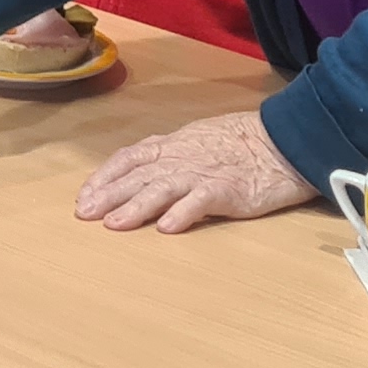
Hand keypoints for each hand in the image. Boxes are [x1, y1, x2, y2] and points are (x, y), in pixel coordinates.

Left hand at [72, 111, 314, 232]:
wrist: (285, 141)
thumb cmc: (243, 142)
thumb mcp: (199, 140)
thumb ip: (171, 155)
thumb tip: (142, 170)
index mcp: (174, 146)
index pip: (130, 158)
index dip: (104, 176)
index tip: (84, 195)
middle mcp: (182, 158)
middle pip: (138, 175)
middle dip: (108, 194)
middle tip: (83, 214)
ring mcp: (204, 173)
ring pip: (162, 188)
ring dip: (135, 207)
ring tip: (114, 224)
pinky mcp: (228, 190)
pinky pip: (202, 201)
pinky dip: (183, 213)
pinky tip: (166, 227)